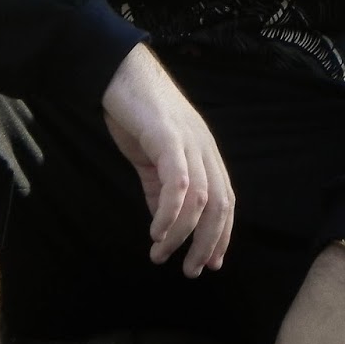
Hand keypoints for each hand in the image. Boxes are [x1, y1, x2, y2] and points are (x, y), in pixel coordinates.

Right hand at [101, 45, 233, 276]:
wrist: (119, 73)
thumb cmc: (136, 114)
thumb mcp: (152, 159)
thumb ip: (160, 190)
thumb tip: (165, 226)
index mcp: (205, 154)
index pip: (225, 200)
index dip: (221, 234)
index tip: (212, 263)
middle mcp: (205, 149)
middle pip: (220, 204)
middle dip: (209, 243)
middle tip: (192, 270)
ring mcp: (190, 142)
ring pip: (201, 199)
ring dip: (183, 234)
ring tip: (162, 255)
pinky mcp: (169, 137)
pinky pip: (178, 182)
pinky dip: (170, 212)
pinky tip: (157, 231)